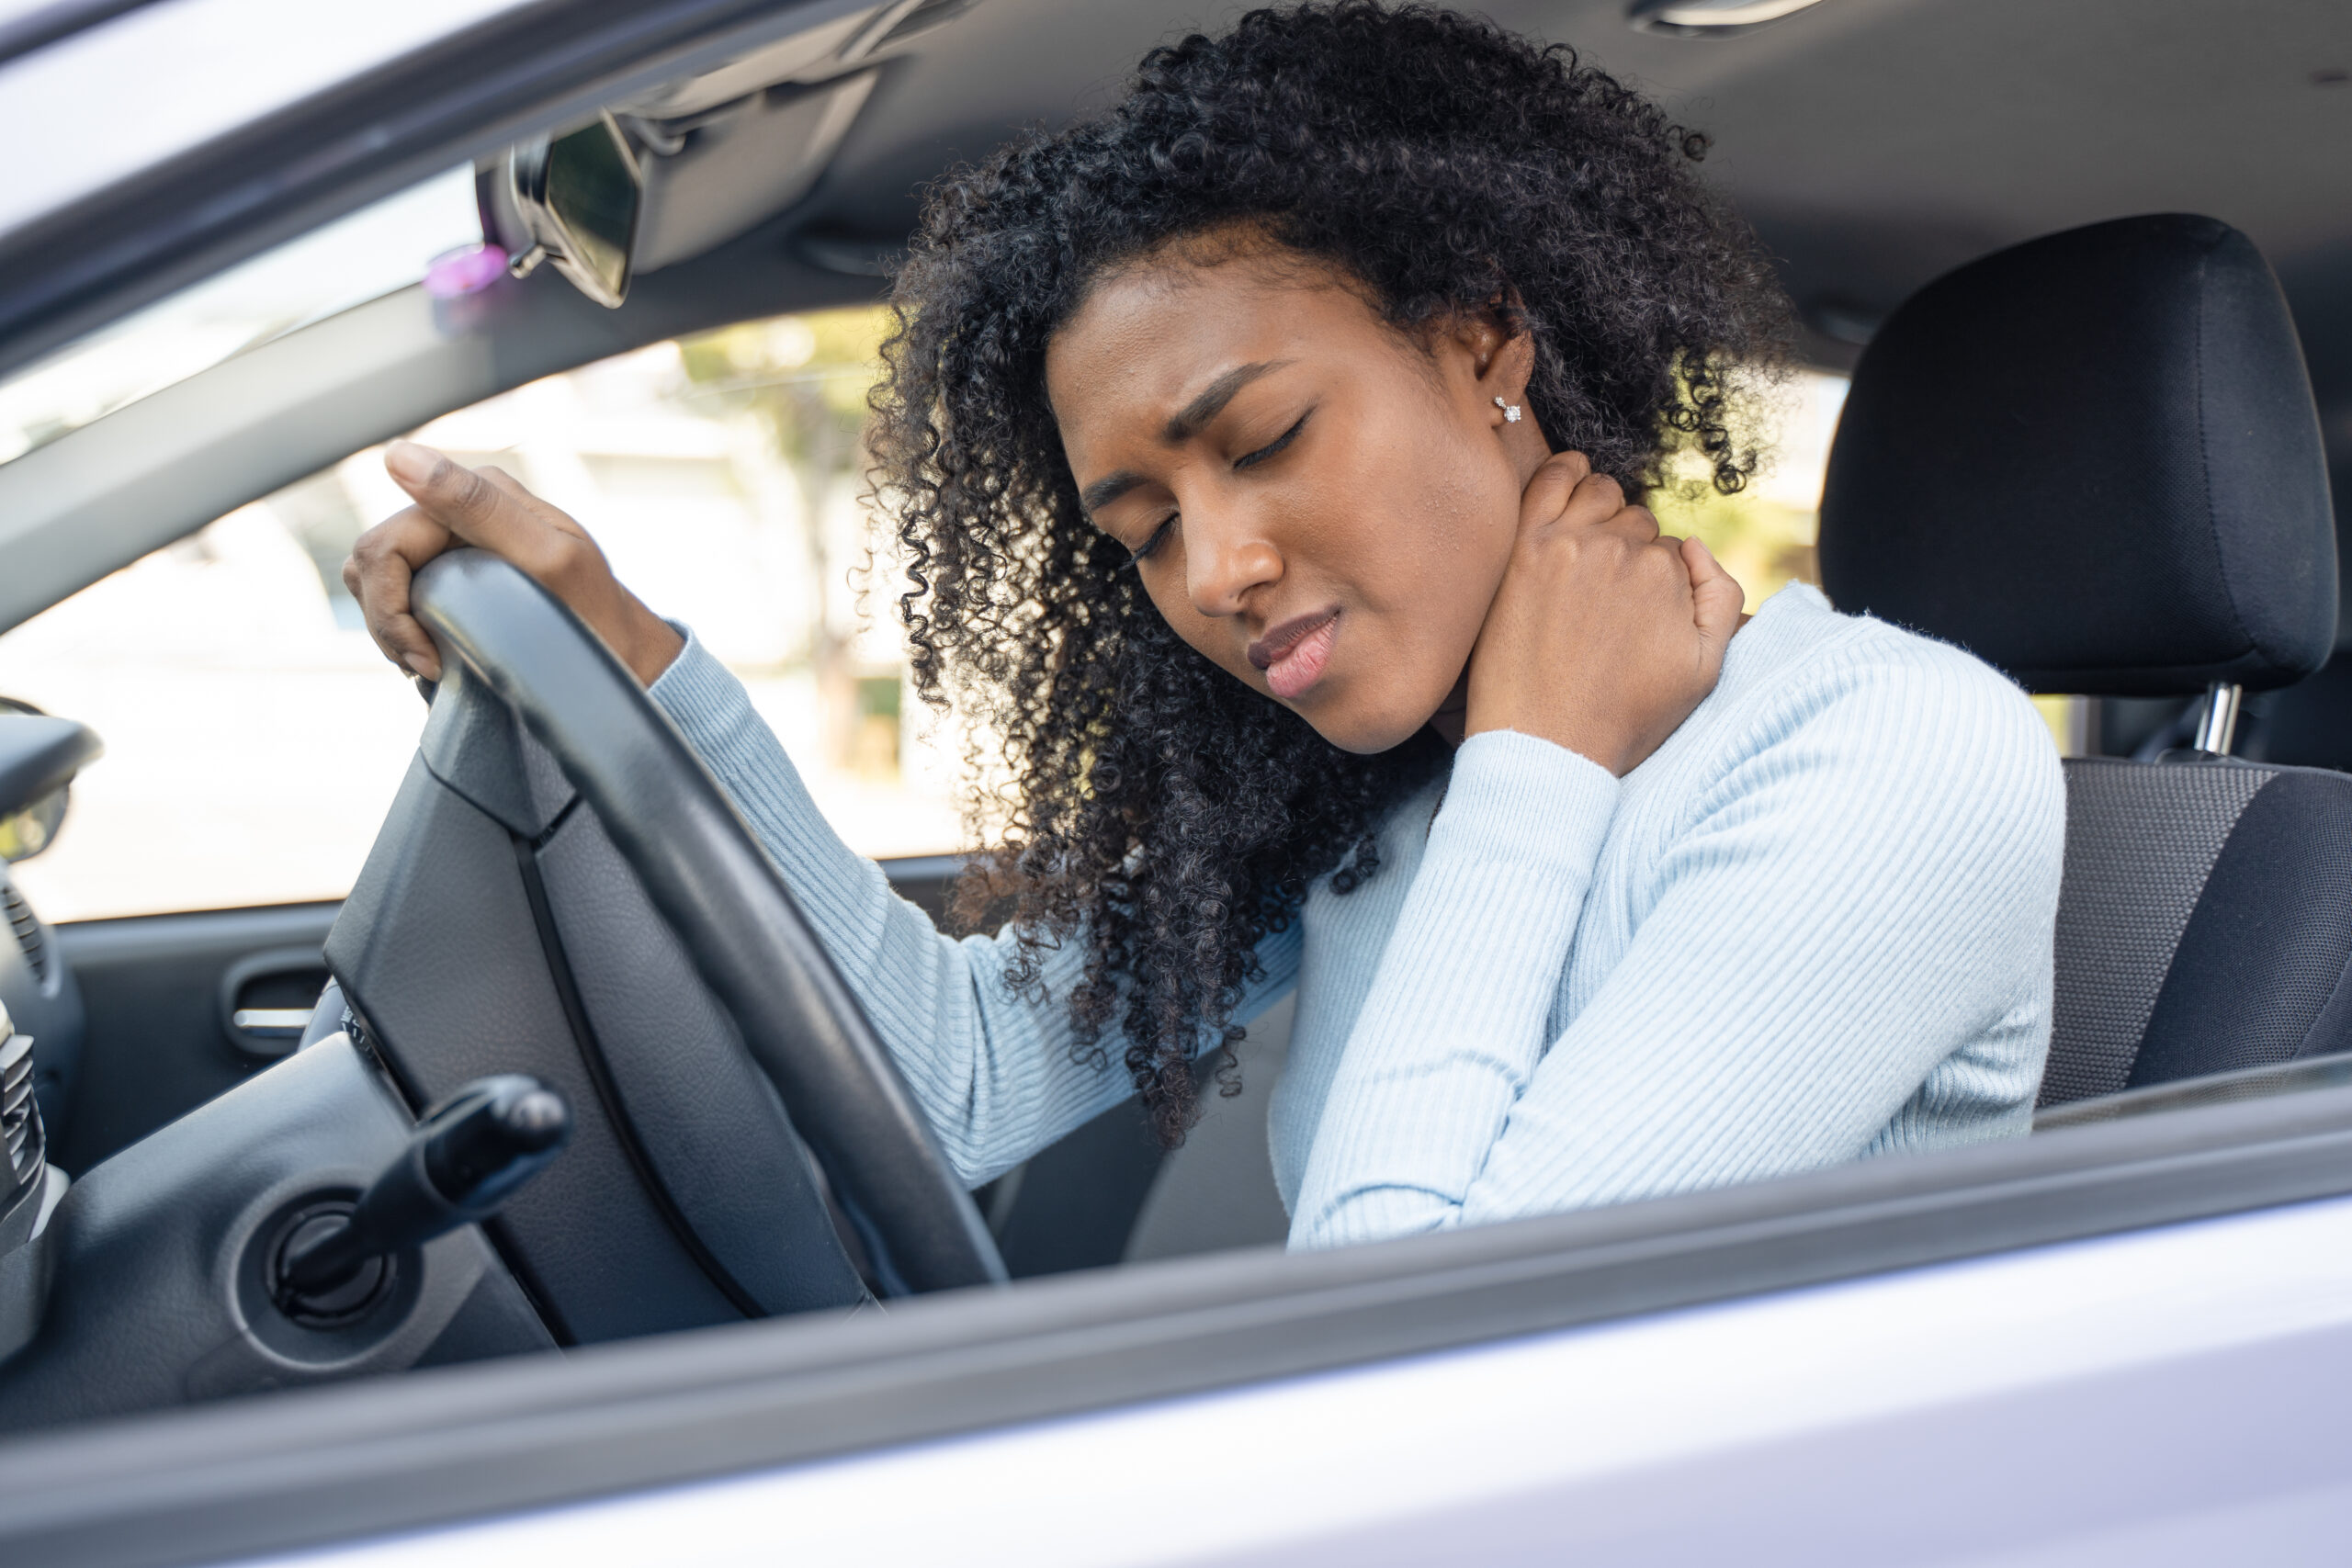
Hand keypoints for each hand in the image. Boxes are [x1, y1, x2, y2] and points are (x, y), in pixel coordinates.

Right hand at [343, 441, 683, 687]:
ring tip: (436, 662)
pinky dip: (404, 633)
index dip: (391, 608)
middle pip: (371, 564)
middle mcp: (458, 512)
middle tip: (431, 666)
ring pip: (373, 583)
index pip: (384, 546)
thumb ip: (477, 506)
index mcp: (479, 493)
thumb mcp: (547, 560)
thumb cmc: (596, 614)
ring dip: (393, 630)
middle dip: (390, 624)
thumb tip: (399, 455)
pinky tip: (439, 656)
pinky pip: (395, 600)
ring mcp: (451, 547)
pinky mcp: (449, 580)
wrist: (624, 659)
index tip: (429, 657)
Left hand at [1465, 451, 1743, 775]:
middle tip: (1606, 592)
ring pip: (1599, 494)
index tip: (1633, 610)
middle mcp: (1621, 551)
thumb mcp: (1704, 670)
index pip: (1668, 549)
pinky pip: (1549, 481)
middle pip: (1634, 522)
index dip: (1654, 578)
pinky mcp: (1522, 549)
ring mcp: (1567, 544)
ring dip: (1601, 509)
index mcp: (1667, 573)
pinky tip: (1570, 479)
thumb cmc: (1625, 717)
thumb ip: (1722, 598)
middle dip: (1629, 546)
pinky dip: (1564, 471)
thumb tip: (1693, 545)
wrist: (1548, 746)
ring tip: (1589, 544)